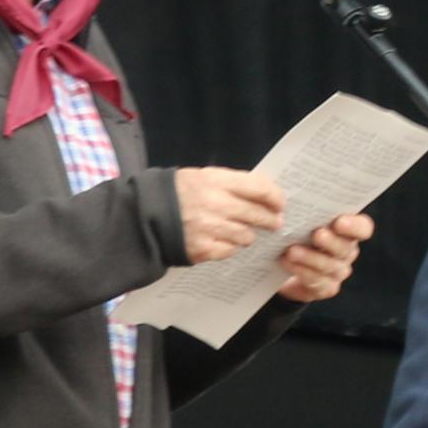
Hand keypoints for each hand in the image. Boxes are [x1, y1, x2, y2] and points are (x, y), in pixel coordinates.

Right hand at [172, 166, 287, 264]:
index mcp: (216, 181)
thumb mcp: (204, 177)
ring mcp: (210, 229)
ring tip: (243, 231)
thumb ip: (232, 183)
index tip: (280, 204)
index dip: (275, 197)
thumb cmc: (179, 193)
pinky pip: (231, 250)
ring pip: (247, 236)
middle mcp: (216, 204)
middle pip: (257, 215)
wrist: (147, 215)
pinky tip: (224, 241)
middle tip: (275, 223)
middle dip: (270, 220)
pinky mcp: (204, 249)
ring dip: (248, 235)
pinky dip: (231, 247)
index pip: (259, 188)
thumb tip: (264, 193)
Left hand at [275, 211, 375, 303]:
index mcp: (348, 230)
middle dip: (331, 242)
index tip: (339, 222)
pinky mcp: (326, 287)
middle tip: (316, 234)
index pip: (363, 228)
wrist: (284, 262)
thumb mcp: (300, 216)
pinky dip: (301, 271)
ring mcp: (338, 271)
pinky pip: (318, 282)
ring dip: (311, 258)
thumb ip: (306, 206)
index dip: (355, 226)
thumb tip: (295, 188)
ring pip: (331, 267)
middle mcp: (347, 251)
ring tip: (292, 251)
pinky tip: (286, 262)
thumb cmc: (295, 231)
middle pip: (346, 248)